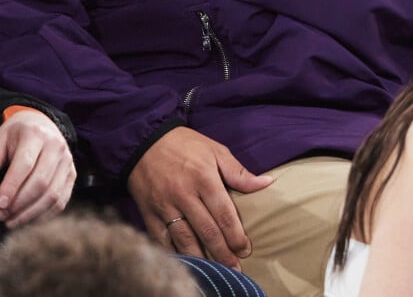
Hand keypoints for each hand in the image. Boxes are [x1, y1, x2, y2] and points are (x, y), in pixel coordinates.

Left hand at [0, 109, 76, 227]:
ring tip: (11, 221)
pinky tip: (27, 219)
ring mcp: (67, 160)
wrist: (42, 124)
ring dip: (30, 214)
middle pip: (40, 183)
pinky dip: (43, 216)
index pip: (25, 165)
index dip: (10, 188)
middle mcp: (56, 146)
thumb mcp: (1, 140)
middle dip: (18, 205)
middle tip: (2, 215)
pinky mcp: (72, 174)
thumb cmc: (16, 136)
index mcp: (35, 134)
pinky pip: (61, 201)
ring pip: (52, 195)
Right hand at [127, 126, 272, 268]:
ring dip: (202, 259)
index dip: (236, 235)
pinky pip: (162, 240)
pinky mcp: (149, 213)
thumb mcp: (215, 150)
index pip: (224, 213)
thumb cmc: (185, 145)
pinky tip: (187, 263)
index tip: (245, 250)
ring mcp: (165, 206)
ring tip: (216, 272)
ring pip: (185, 240)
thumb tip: (267, 183)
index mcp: (203, 177)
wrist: (144, 141)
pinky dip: (174, 254)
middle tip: (235, 268)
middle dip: (223, 253)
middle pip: (207, 231)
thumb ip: (239, 172)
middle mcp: (184, 194)